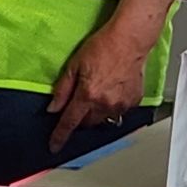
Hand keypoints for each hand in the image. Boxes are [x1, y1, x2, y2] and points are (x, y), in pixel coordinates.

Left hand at [47, 15, 153, 152]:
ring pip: (102, 119)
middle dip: (80, 116)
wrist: (129, 40)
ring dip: (96, 111)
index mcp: (87, 94)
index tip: (54, 146)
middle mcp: (105, 103)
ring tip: (100, 89)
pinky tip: (112, 89)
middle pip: (86, 123)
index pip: (69, 122)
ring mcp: (121, 105)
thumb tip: (53, 107)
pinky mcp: (133, 102)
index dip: (59, 136)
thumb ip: (63, 89)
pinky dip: (112, 105)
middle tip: (82, 98)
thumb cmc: (104, 46)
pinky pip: (118, 112)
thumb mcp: (75, 64)